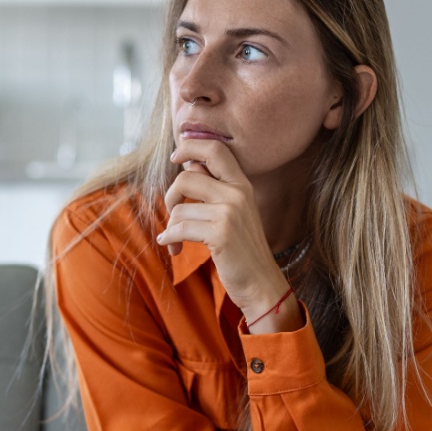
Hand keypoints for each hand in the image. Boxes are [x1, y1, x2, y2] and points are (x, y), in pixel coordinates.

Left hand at [156, 139, 294, 327]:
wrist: (262, 283)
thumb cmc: (242, 249)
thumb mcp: (235, 212)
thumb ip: (215, 188)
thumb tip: (189, 166)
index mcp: (242, 185)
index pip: (215, 149)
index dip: (190, 146)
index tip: (176, 157)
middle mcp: (238, 193)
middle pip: (187, 176)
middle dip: (170, 196)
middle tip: (172, 212)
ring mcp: (230, 212)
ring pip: (180, 207)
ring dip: (170, 227)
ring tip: (175, 242)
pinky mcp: (221, 233)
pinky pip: (180, 228)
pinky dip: (169, 239)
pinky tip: (172, 248)